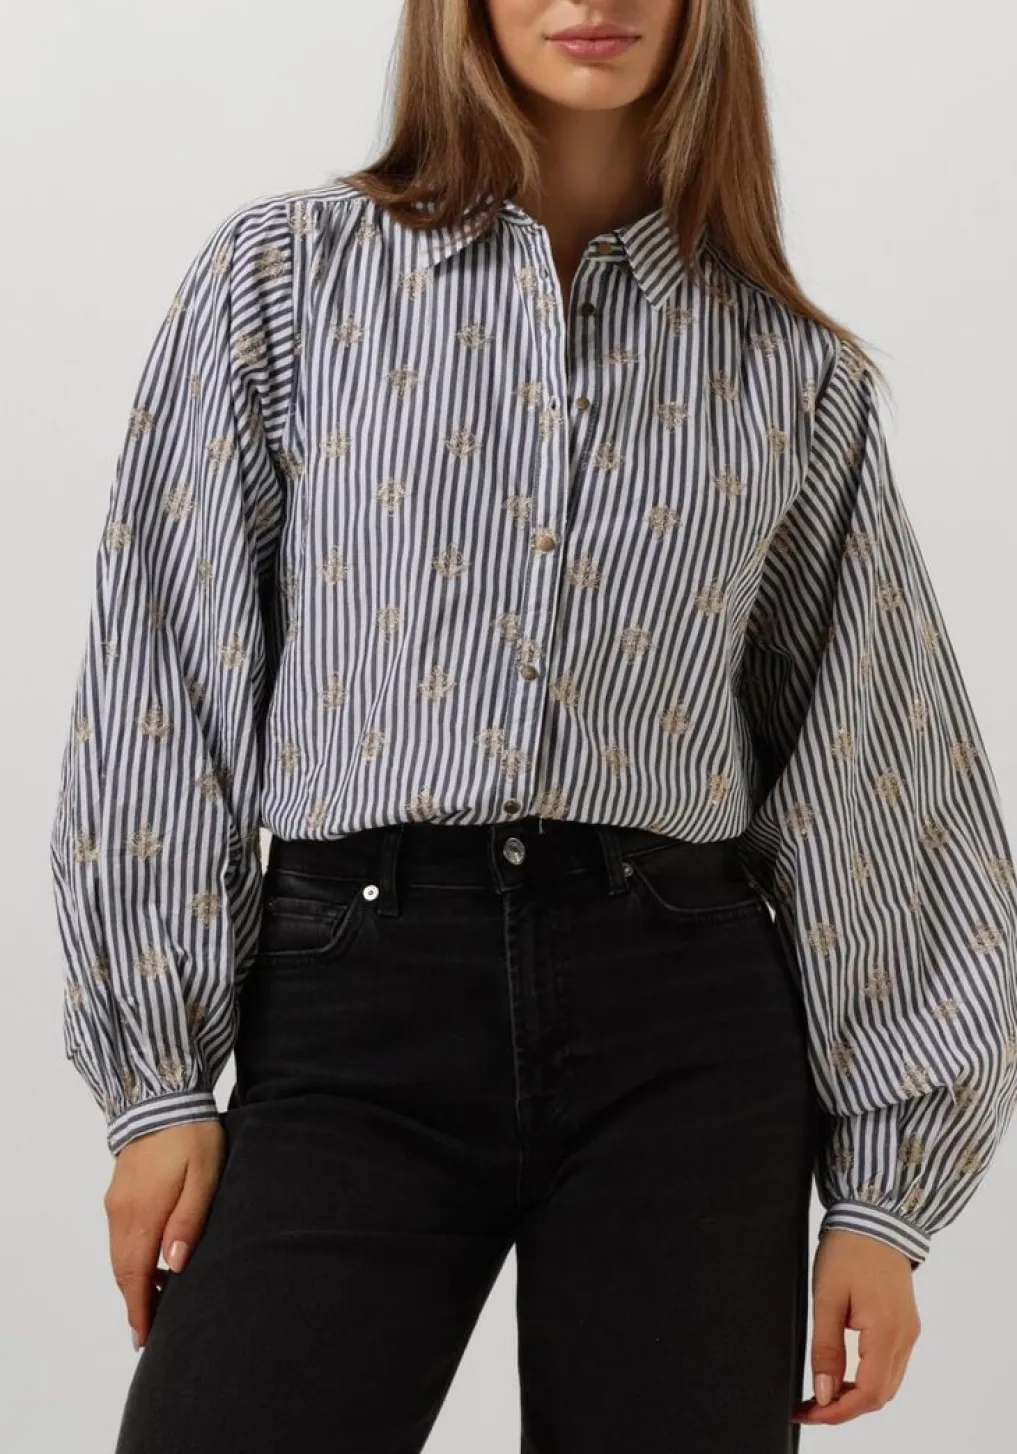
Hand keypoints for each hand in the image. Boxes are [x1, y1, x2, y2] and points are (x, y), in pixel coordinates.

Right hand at [104, 1118, 226, 1350]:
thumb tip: (173, 1266)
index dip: (139, 1310)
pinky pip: (120, 1237)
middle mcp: (122, 1213)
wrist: (163, 1098)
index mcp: (143, 1213)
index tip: (144, 1337)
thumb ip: (189, 1221)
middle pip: (123, 1270)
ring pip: (120, 1255)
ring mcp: (117, 1203)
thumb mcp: (204, 1177)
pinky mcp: (119, 1193)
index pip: (134, 1275)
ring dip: (132, 1282)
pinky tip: (149, 1264)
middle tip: (149, 1331)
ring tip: (153, 1304)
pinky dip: (130, 1259)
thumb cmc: (192, 1136)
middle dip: (134, 1303)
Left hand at [791, 1228, 921, 1425]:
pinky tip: (843, 1374)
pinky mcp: (905, 1323)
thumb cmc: (849, 1249)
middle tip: (809, 1407)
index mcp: (886, 1331)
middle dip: (845, 1408)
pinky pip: (891, 1365)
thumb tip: (824, 1392)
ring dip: (857, 1395)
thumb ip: (826, 1348)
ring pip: (887, 1383)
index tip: (809, 1413)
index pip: (868, 1393)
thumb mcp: (827, 1296)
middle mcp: (905, 1337)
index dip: (838, 1412)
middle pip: (880, 1394)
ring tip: (822, 1393)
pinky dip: (868, 1378)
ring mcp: (909, 1331)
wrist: (876, 1215)